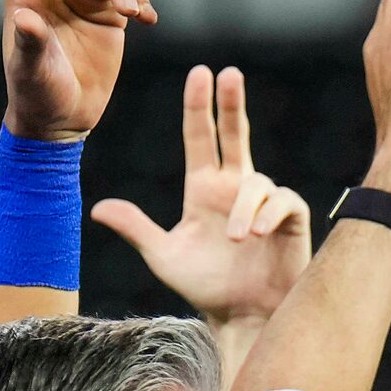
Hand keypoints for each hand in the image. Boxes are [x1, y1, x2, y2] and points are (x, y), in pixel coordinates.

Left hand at [91, 68, 310, 328]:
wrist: (243, 317)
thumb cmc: (205, 288)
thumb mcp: (163, 256)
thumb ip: (136, 228)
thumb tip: (98, 207)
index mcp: (203, 190)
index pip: (200, 138)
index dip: (200, 106)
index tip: (201, 73)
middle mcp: (234, 189)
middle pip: (235, 134)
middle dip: (231, 103)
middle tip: (229, 73)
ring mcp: (264, 203)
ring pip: (256, 182)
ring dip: (243, 208)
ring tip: (234, 239)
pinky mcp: (292, 219)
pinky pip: (282, 202)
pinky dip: (266, 215)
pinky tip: (254, 235)